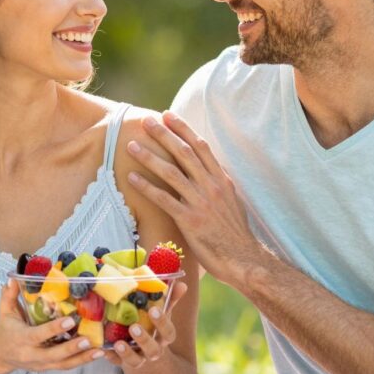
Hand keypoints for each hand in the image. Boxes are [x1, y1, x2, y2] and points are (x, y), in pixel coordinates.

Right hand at [0, 280, 100, 373]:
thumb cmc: (5, 330)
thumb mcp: (4, 312)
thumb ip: (9, 296)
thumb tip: (13, 278)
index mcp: (21, 339)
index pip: (38, 335)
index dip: (54, 329)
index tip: (70, 321)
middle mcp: (31, 354)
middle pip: (53, 354)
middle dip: (71, 348)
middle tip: (88, 340)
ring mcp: (41, 364)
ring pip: (63, 364)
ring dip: (82, 358)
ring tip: (100, 351)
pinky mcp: (48, 368)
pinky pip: (66, 366)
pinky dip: (81, 361)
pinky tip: (96, 354)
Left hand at [102, 280, 188, 368]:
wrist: (146, 354)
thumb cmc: (153, 327)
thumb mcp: (162, 315)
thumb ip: (170, 300)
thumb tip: (183, 284)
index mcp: (163, 338)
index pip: (168, 332)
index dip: (162, 322)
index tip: (153, 310)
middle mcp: (153, 350)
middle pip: (153, 349)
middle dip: (144, 339)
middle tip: (134, 327)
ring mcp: (138, 358)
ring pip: (135, 360)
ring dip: (127, 353)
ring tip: (118, 343)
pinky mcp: (123, 362)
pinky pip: (117, 363)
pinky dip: (111, 357)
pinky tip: (104, 351)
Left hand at [125, 112, 263, 287]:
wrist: (242, 257)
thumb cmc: (235, 232)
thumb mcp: (232, 201)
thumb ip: (218, 184)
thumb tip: (207, 170)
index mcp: (221, 179)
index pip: (201, 147)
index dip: (184, 129)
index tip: (168, 116)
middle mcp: (211, 186)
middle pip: (183, 153)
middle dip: (163, 135)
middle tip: (145, 122)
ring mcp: (200, 202)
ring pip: (171, 172)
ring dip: (149, 157)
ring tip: (131, 145)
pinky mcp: (189, 220)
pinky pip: (163, 199)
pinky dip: (146, 187)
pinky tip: (131, 178)